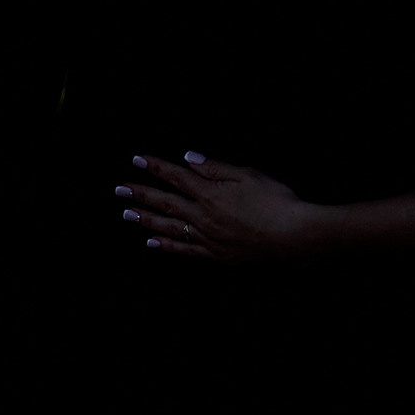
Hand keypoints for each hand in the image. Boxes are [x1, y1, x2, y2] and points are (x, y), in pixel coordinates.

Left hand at [116, 151, 336, 262]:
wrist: (295, 238)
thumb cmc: (277, 202)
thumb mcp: (248, 174)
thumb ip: (215, 168)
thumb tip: (188, 158)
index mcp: (211, 193)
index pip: (176, 176)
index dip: (155, 167)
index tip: (137, 160)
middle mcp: (204, 216)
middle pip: (166, 202)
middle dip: (141, 194)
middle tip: (118, 190)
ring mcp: (208, 238)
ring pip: (170, 227)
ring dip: (146, 219)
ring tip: (127, 214)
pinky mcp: (217, 255)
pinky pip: (185, 250)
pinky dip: (167, 246)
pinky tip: (152, 243)